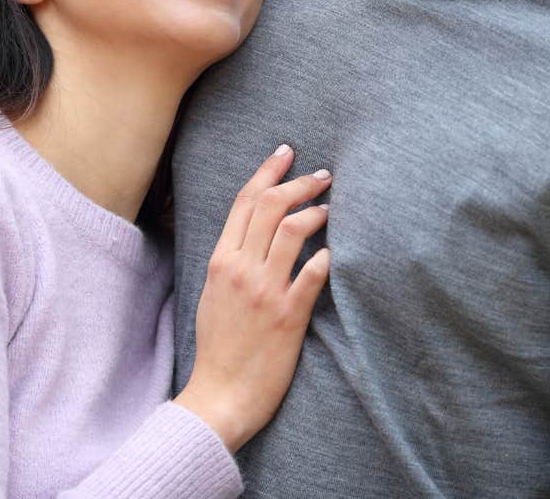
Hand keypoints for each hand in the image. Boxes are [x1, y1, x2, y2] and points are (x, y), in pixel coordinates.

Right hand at [174, 145, 331, 452]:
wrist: (220, 395)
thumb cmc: (219, 344)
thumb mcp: (213, 291)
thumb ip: (233, 257)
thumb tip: (256, 227)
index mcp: (221, 259)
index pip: (245, 200)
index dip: (267, 170)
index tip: (286, 152)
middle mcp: (241, 268)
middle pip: (271, 205)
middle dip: (299, 183)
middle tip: (322, 175)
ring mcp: (265, 291)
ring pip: (292, 230)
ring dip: (316, 212)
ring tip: (331, 208)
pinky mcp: (288, 316)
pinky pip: (313, 273)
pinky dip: (326, 256)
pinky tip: (336, 251)